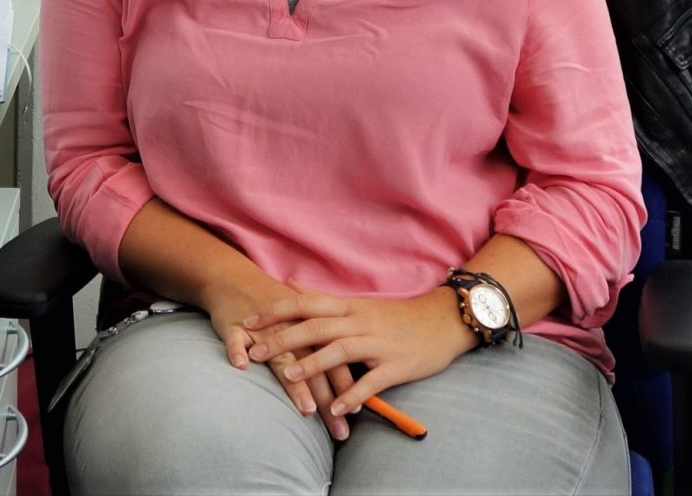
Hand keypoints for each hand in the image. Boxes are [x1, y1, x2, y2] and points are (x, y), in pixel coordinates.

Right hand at [202, 277, 357, 440]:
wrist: (236, 279)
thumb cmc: (272, 306)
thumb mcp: (300, 321)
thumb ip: (321, 348)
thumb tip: (345, 378)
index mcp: (310, 329)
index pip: (334, 361)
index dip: (346, 386)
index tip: (357, 413)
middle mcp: (291, 330)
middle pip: (314, 368)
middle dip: (328, 401)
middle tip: (340, 432)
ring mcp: (263, 329)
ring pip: (280, 357)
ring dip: (294, 383)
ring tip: (306, 409)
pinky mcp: (234, 326)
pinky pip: (235, 339)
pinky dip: (237, 351)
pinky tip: (240, 365)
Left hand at [245, 290, 476, 418]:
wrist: (443, 321)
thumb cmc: (396, 315)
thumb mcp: (358, 301)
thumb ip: (322, 296)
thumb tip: (289, 283)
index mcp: (349, 307)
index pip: (306, 303)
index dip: (276, 311)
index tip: (249, 320)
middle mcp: (360, 322)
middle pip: (317, 326)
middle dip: (284, 339)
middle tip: (255, 352)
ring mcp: (379, 343)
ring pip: (341, 350)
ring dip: (314, 364)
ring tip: (290, 377)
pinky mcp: (397, 365)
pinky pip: (372, 381)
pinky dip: (353, 394)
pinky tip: (336, 409)